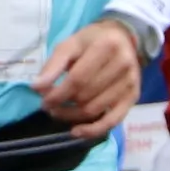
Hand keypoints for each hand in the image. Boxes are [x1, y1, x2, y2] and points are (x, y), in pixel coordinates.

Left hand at [34, 15, 144, 133]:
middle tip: (49, 106)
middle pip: (86, 96)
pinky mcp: (133, 97)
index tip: (43, 101)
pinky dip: (93, 130)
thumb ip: (53, 65)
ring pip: (95, 109)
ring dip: (72, 116)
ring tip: (59, 112)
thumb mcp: (71, 44)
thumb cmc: (92, 41)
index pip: (78, 79)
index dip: (58, 94)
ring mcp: (130, 83)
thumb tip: (36, 87)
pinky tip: (77, 132)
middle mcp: (123, 65)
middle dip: (63, 105)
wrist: (122, 38)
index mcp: (107, 46)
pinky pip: (112, 121)